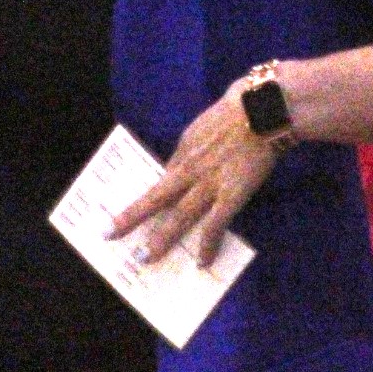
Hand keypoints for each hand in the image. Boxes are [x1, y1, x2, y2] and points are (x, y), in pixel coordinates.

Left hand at [109, 88, 278, 266]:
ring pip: (179, 216)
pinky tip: (202, 261)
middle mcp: (190, 169)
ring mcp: (209, 184)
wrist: (263, 109)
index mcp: (184, 149)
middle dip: (131, 217)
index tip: (133, 211)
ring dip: (161, 239)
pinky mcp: (232, 195)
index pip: (162, 178)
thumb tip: (184, 167)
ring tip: (145, 258)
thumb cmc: (239, 111)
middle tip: (109, 234)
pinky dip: (208, 245)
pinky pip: (215, 225)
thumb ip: (194, 148)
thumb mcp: (205, 127)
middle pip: (155, 197)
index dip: (147, 197)